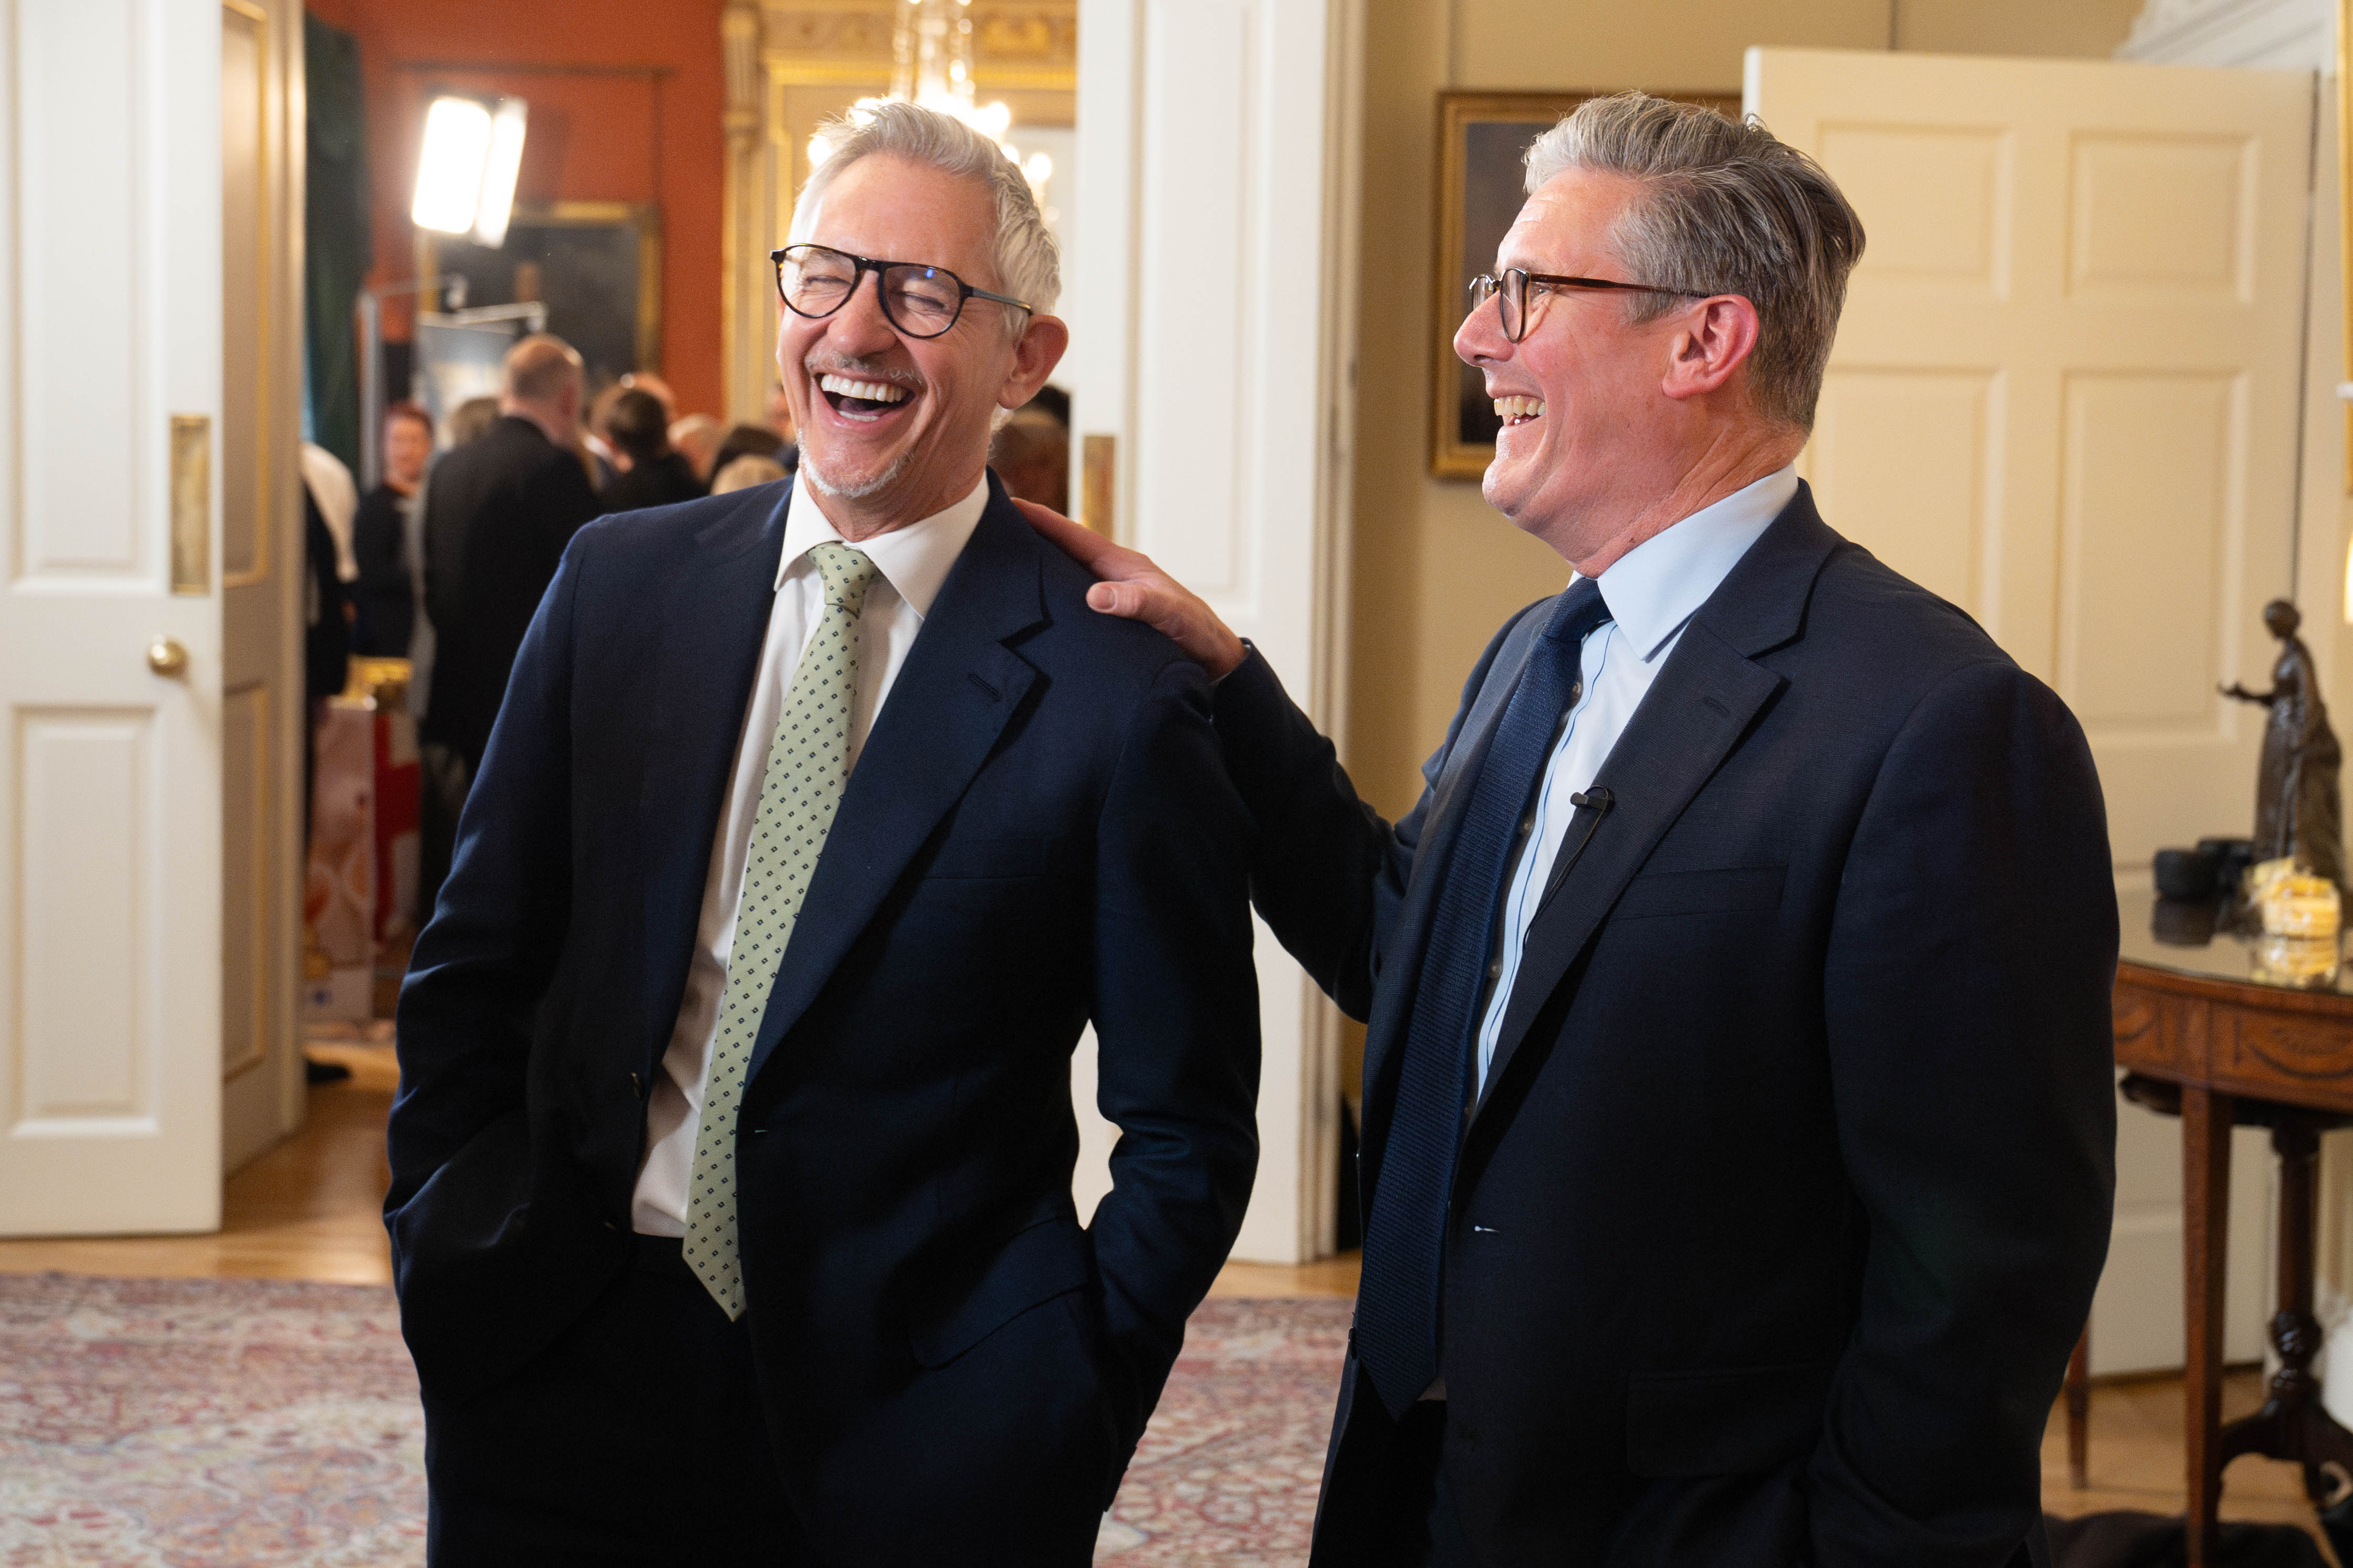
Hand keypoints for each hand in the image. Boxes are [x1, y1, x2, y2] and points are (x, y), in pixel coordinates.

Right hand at [1012, 498, 1246, 679]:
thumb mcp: (1168, 613)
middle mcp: (1112, 577)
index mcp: (1122, 565)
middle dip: (1029, 538)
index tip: (1009, 505)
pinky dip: (1050, 599)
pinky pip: (1071, 603)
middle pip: (1062, 551)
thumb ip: (1136, 602)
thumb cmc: (1196, 632)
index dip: (1041, 520)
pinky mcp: (1109, 619)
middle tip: (989, 529)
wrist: (1213, 661)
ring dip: (1036, 570)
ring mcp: (1109, 597)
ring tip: (999, 566)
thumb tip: (1094, 595)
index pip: (1074, 536)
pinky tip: (1031, 610)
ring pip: (1064, 577)